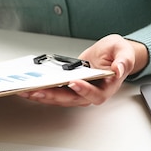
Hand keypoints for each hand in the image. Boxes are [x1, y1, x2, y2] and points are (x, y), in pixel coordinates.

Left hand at [18, 34, 147, 106]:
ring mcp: (80, 92)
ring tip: (27, 91)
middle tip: (37, 91)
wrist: (112, 54)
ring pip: (60, 98)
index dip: (84, 90)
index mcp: (107, 87)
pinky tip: (29, 88)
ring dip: (43, 96)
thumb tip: (118, 69)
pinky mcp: (70, 88)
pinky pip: (56, 92)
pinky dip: (42, 91)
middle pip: (72, 99)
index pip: (95, 94)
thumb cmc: (118, 54)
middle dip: (53, 96)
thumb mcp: (124, 51)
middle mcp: (92, 93)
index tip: (73, 82)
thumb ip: (123, 60)